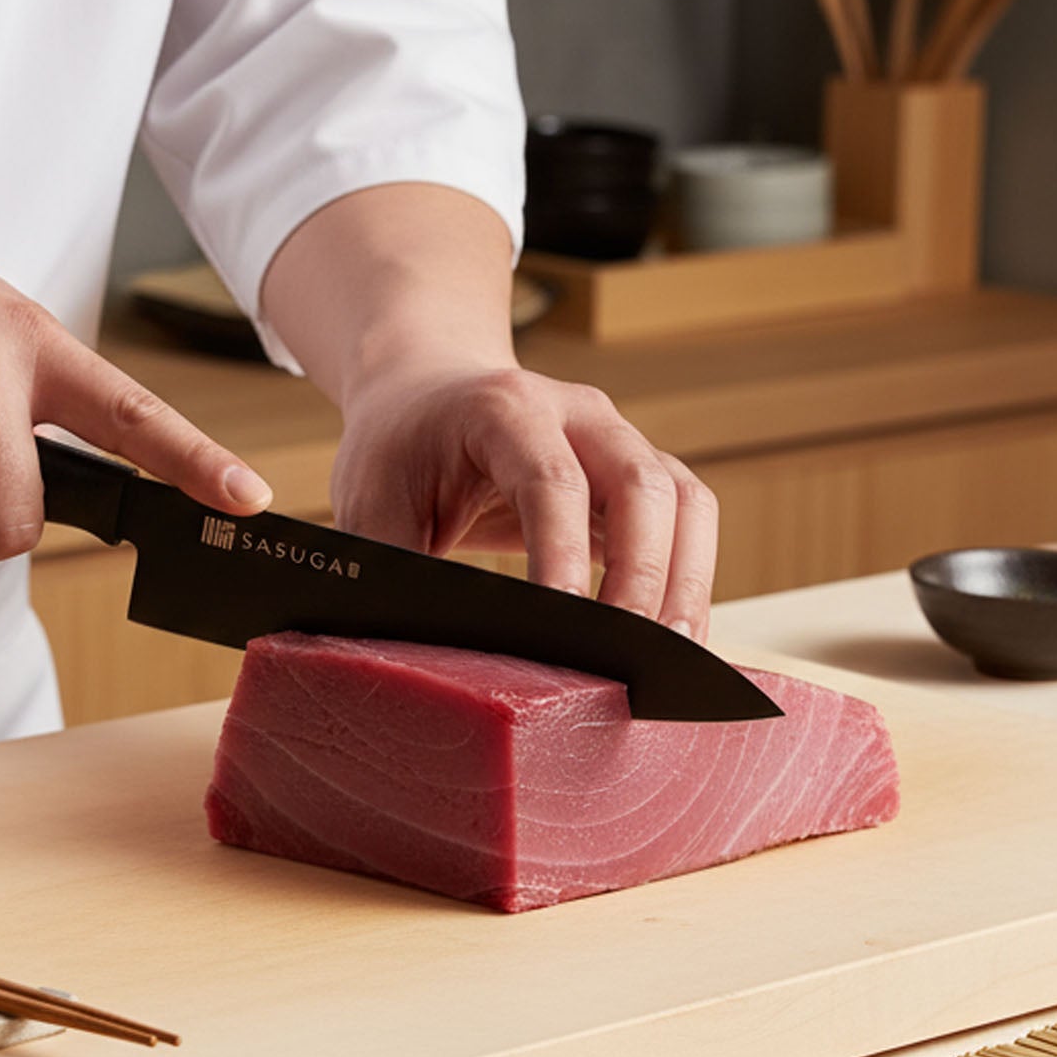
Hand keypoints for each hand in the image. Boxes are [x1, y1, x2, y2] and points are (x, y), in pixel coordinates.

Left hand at [329, 360, 718, 635]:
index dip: (565, 554)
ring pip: (683, 502)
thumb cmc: (396, 452)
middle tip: (628, 658)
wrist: (425, 395)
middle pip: (642, 485)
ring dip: (685, 582)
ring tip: (667, 661)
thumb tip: (419, 655)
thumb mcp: (368, 505)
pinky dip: (688, 579)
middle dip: (644, 577)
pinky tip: (669, 638)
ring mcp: (618, 440)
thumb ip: (393, 571)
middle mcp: (577, 413)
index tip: (566, 627)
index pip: (552, 480)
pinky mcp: (638, 476)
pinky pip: (687, 521)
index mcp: (504, 409)